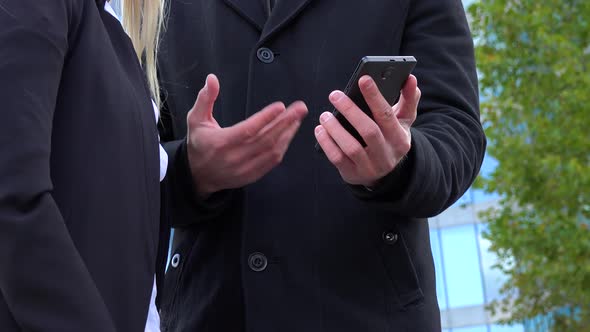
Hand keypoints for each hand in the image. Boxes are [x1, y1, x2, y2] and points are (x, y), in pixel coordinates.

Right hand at [186, 74, 307, 196]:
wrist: (198, 175)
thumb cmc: (199, 144)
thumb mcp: (196, 119)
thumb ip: (205, 98)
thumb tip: (212, 79)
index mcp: (221, 143)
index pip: (248, 130)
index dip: (265, 118)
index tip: (280, 107)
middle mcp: (234, 157)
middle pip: (265, 139)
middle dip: (285, 122)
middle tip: (299, 109)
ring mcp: (245, 169)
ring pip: (272, 150)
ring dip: (287, 133)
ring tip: (297, 119)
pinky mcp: (252, 175)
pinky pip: (272, 161)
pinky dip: (283, 146)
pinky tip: (289, 134)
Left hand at [314, 74, 420, 186]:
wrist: (383, 173)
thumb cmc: (391, 138)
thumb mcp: (403, 122)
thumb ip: (408, 100)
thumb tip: (411, 79)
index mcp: (400, 139)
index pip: (387, 115)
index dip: (375, 97)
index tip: (363, 79)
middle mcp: (387, 155)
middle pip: (369, 131)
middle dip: (350, 110)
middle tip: (335, 95)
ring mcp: (369, 167)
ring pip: (351, 148)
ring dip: (335, 129)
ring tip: (325, 115)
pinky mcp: (353, 175)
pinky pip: (337, 159)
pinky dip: (327, 143)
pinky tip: (320, 130)